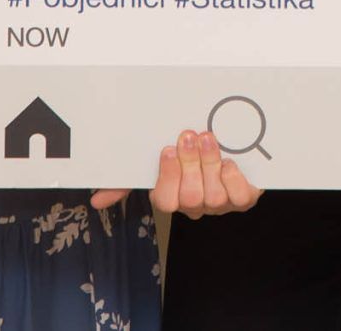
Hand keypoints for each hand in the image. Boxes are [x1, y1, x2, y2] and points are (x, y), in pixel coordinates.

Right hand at [92, 129, 259, 216]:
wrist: (229, 149)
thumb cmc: (187, 158)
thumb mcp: (154, 164)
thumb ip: (126, 181)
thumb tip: (97, 201)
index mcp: (172, 197)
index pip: (164, 201)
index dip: (168, 177)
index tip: (168, 149)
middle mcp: (195, 205)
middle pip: (190, 197)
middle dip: (191, 165)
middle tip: (191, 136)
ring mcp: (220, 204)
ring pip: (214, 197)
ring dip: (211, 165)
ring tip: (209, 141)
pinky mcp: (243, 198)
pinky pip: (240, 198)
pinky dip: (235, 179)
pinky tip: (230, 162)